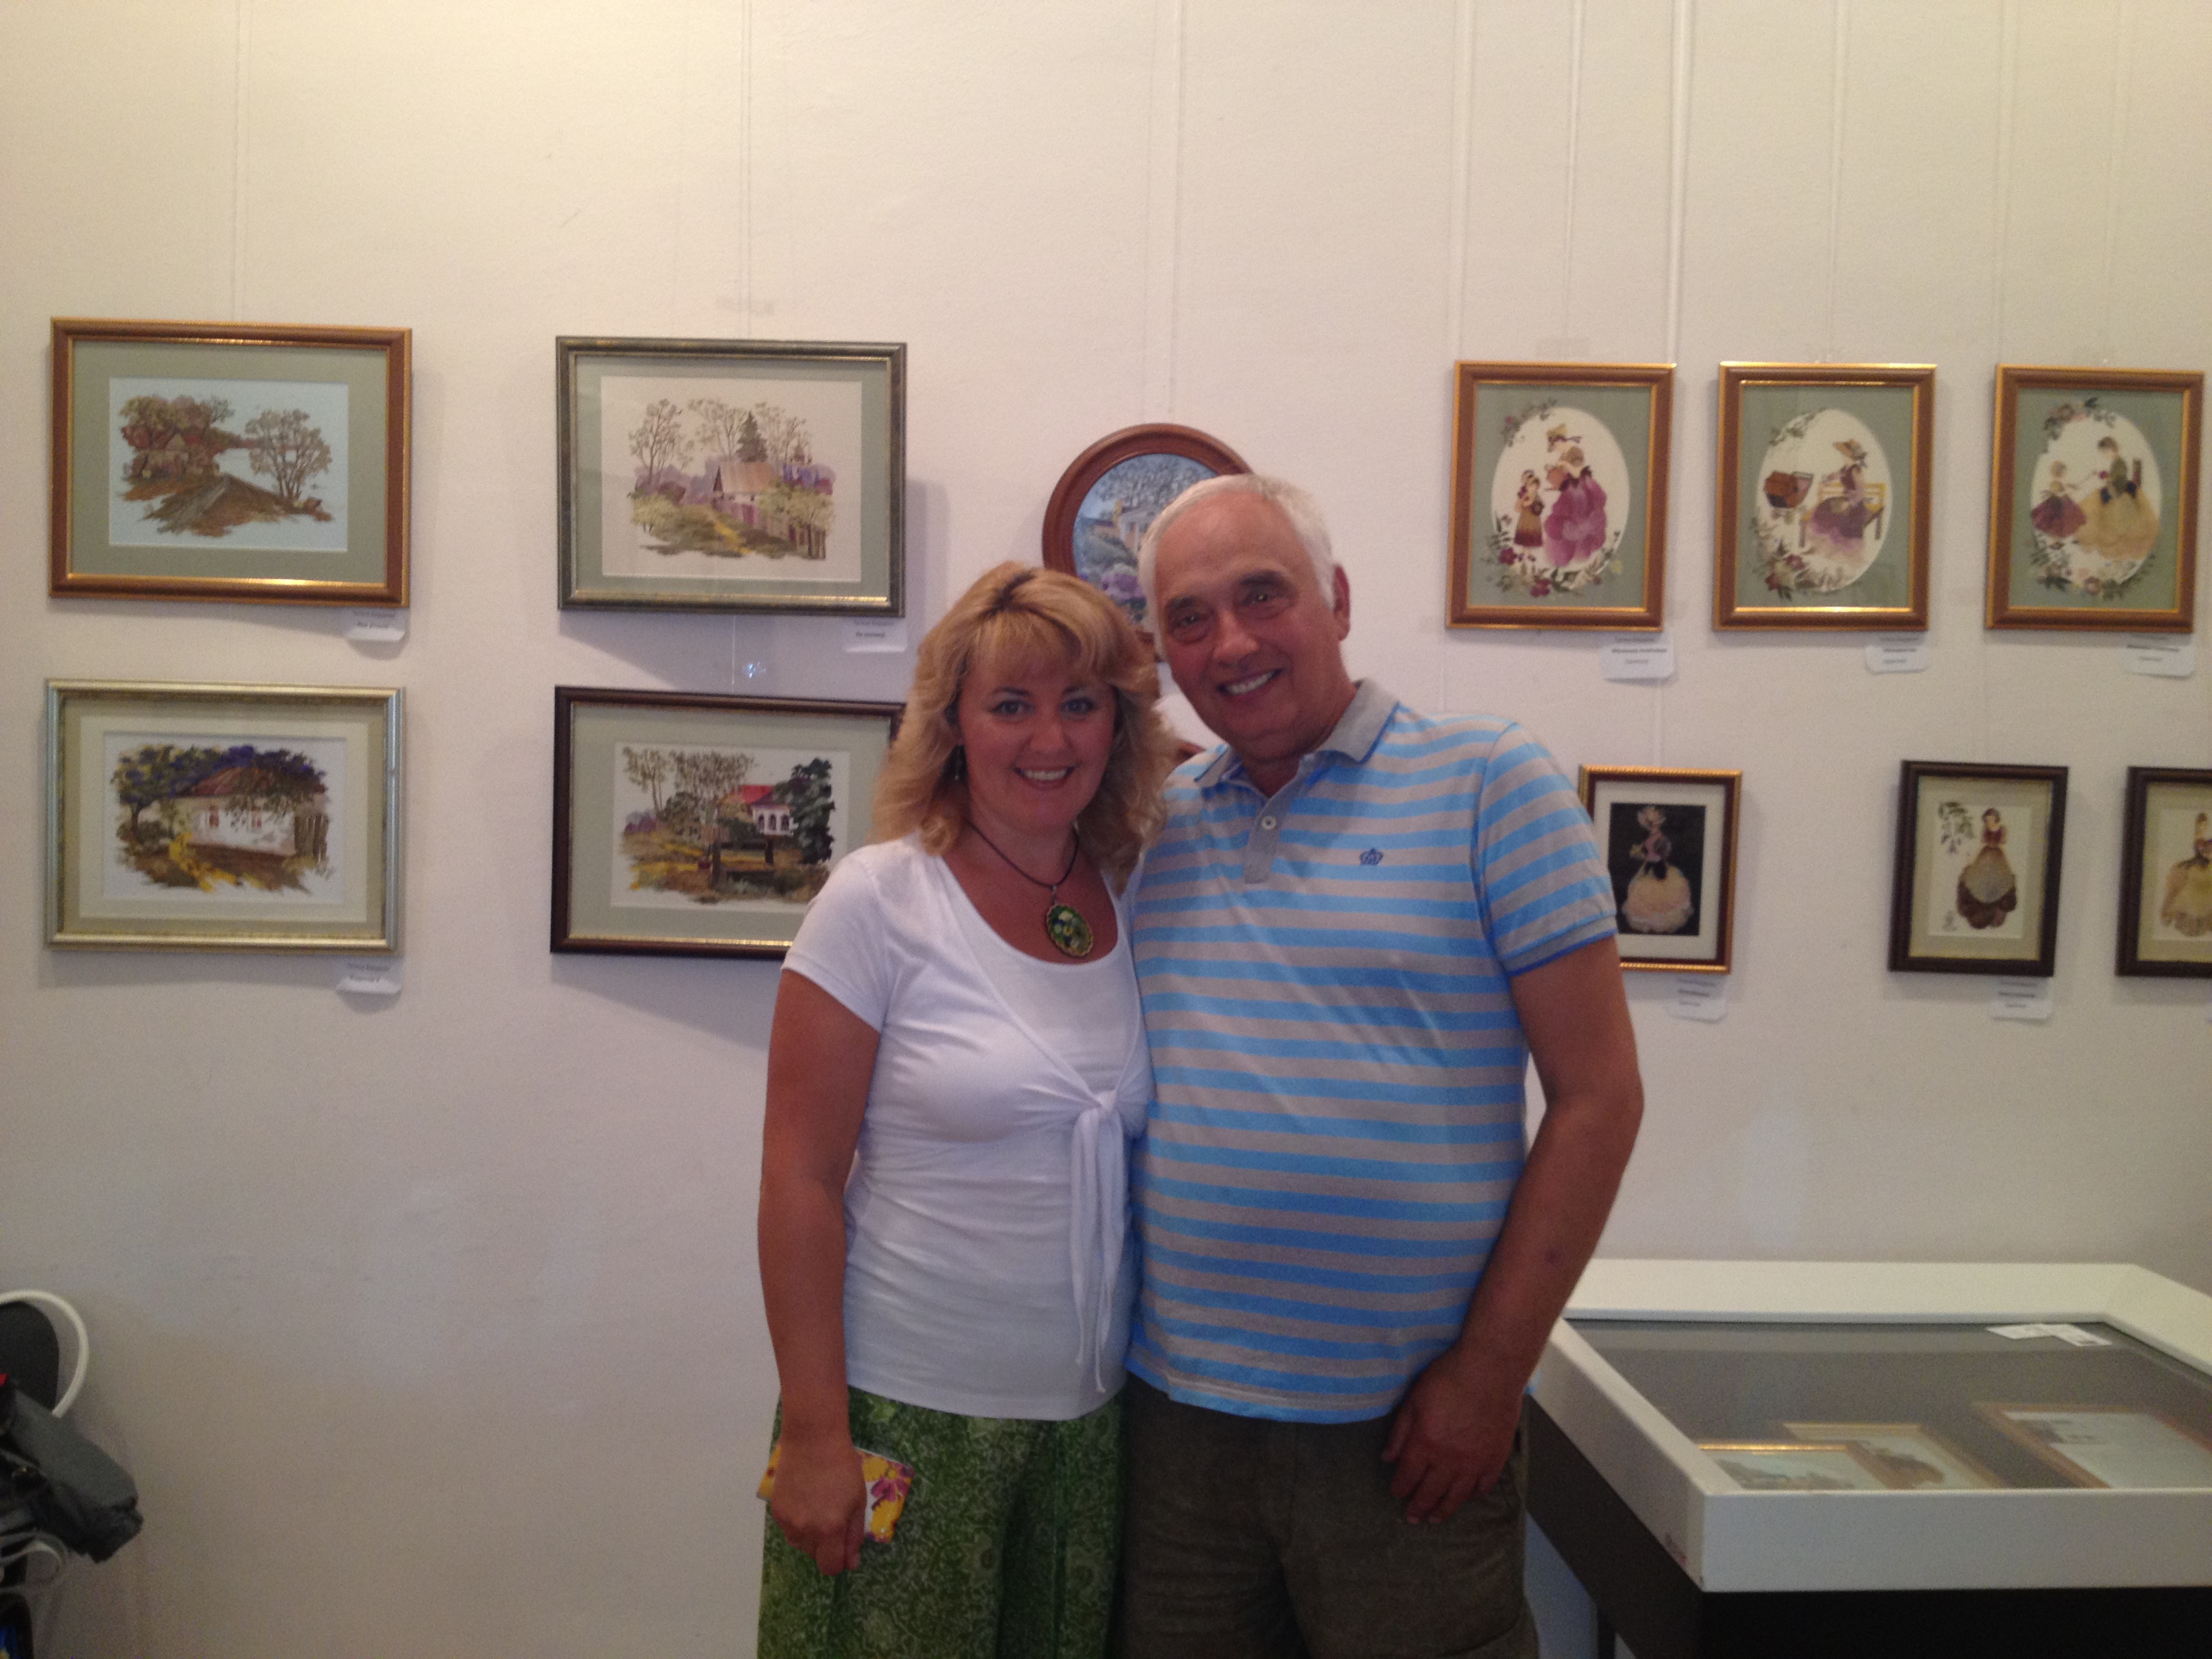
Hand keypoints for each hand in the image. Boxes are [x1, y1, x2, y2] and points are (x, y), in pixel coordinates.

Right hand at [769, 1433, 866, 1574]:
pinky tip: (805, 1501)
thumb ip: (854, 1536)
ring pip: (800, 1544)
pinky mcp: (776, 1510)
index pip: (830, 1567)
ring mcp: (787, 1521)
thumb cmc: (843, 1467)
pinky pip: (788, 1528)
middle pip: (815, 1556)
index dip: (838, 1562)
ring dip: (810, 1536)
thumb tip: (851, 1564)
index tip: (843, 1549)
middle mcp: (805, 1531)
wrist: (813, 1440)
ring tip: (817, 1508)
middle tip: (833, 1518)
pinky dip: (797, 1522)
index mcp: (830, 1530)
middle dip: (826, 1545)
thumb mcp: (858, 1501)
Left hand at [1381, 1348, 1522, 1522]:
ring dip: (1443, 1510)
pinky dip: (1473, 1495)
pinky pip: (1483, 1486)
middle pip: (1430, 1492)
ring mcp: (1475, 1462)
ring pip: (1456, 1496)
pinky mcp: (1495, 1459)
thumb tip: (1387, 1458)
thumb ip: (1400, 1432)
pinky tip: (1466, 1498)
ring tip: (1435, 1519)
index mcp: (1425, 1444)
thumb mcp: (1414, 1400)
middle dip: (1418, 1507)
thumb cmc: (1448, 1378)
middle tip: (1412, 1518)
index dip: (1401, 1488)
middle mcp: (1449, 1460)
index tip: (1397, 1495)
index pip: (1408, 1476)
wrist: (1491, 1370)